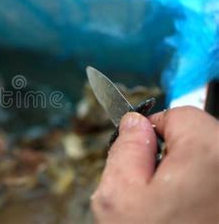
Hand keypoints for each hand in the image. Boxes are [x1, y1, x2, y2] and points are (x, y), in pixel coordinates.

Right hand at [91, 106, 218, 223]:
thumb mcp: (119, 194)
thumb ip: (126, 148)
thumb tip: (134, 123)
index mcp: (207, 152)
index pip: (181, 115)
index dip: (153, 131)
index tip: (142, 154)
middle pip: (197, 136)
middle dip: (171, 154)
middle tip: (154, 189)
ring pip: (206, 160)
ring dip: (186, 174)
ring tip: (172, 206)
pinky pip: (212, 181)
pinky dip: (199, 189)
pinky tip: (186, 212)